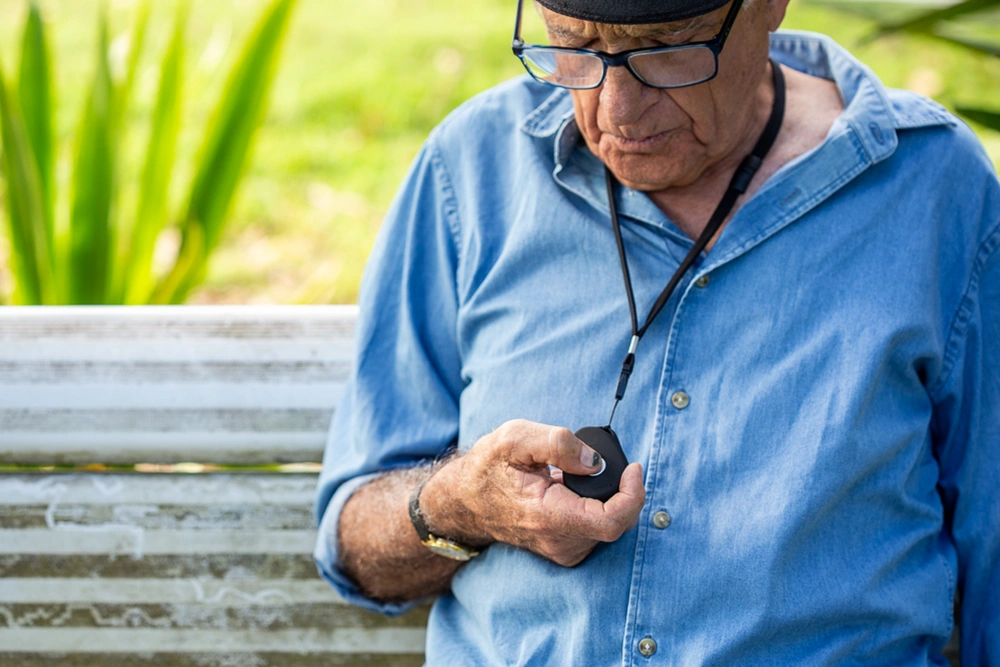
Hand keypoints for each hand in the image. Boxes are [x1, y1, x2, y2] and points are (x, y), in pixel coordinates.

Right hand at [421, 419, 645, 566]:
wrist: (464, 501)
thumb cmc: (488, 467)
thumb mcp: (515, 438)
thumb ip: (558, 443)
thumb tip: (595, 460)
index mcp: (548, 517)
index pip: (611, 522)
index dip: (633, 495)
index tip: (633, 468)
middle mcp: (557, 542)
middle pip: (616, 522)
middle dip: (621, 489)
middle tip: (602, 462)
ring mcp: (561, 550)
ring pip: (609, 526)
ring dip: (608, 497)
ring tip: (580, 474)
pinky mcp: (563, 550)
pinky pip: (596, 528)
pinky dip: (597, 506)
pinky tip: (575, 489)